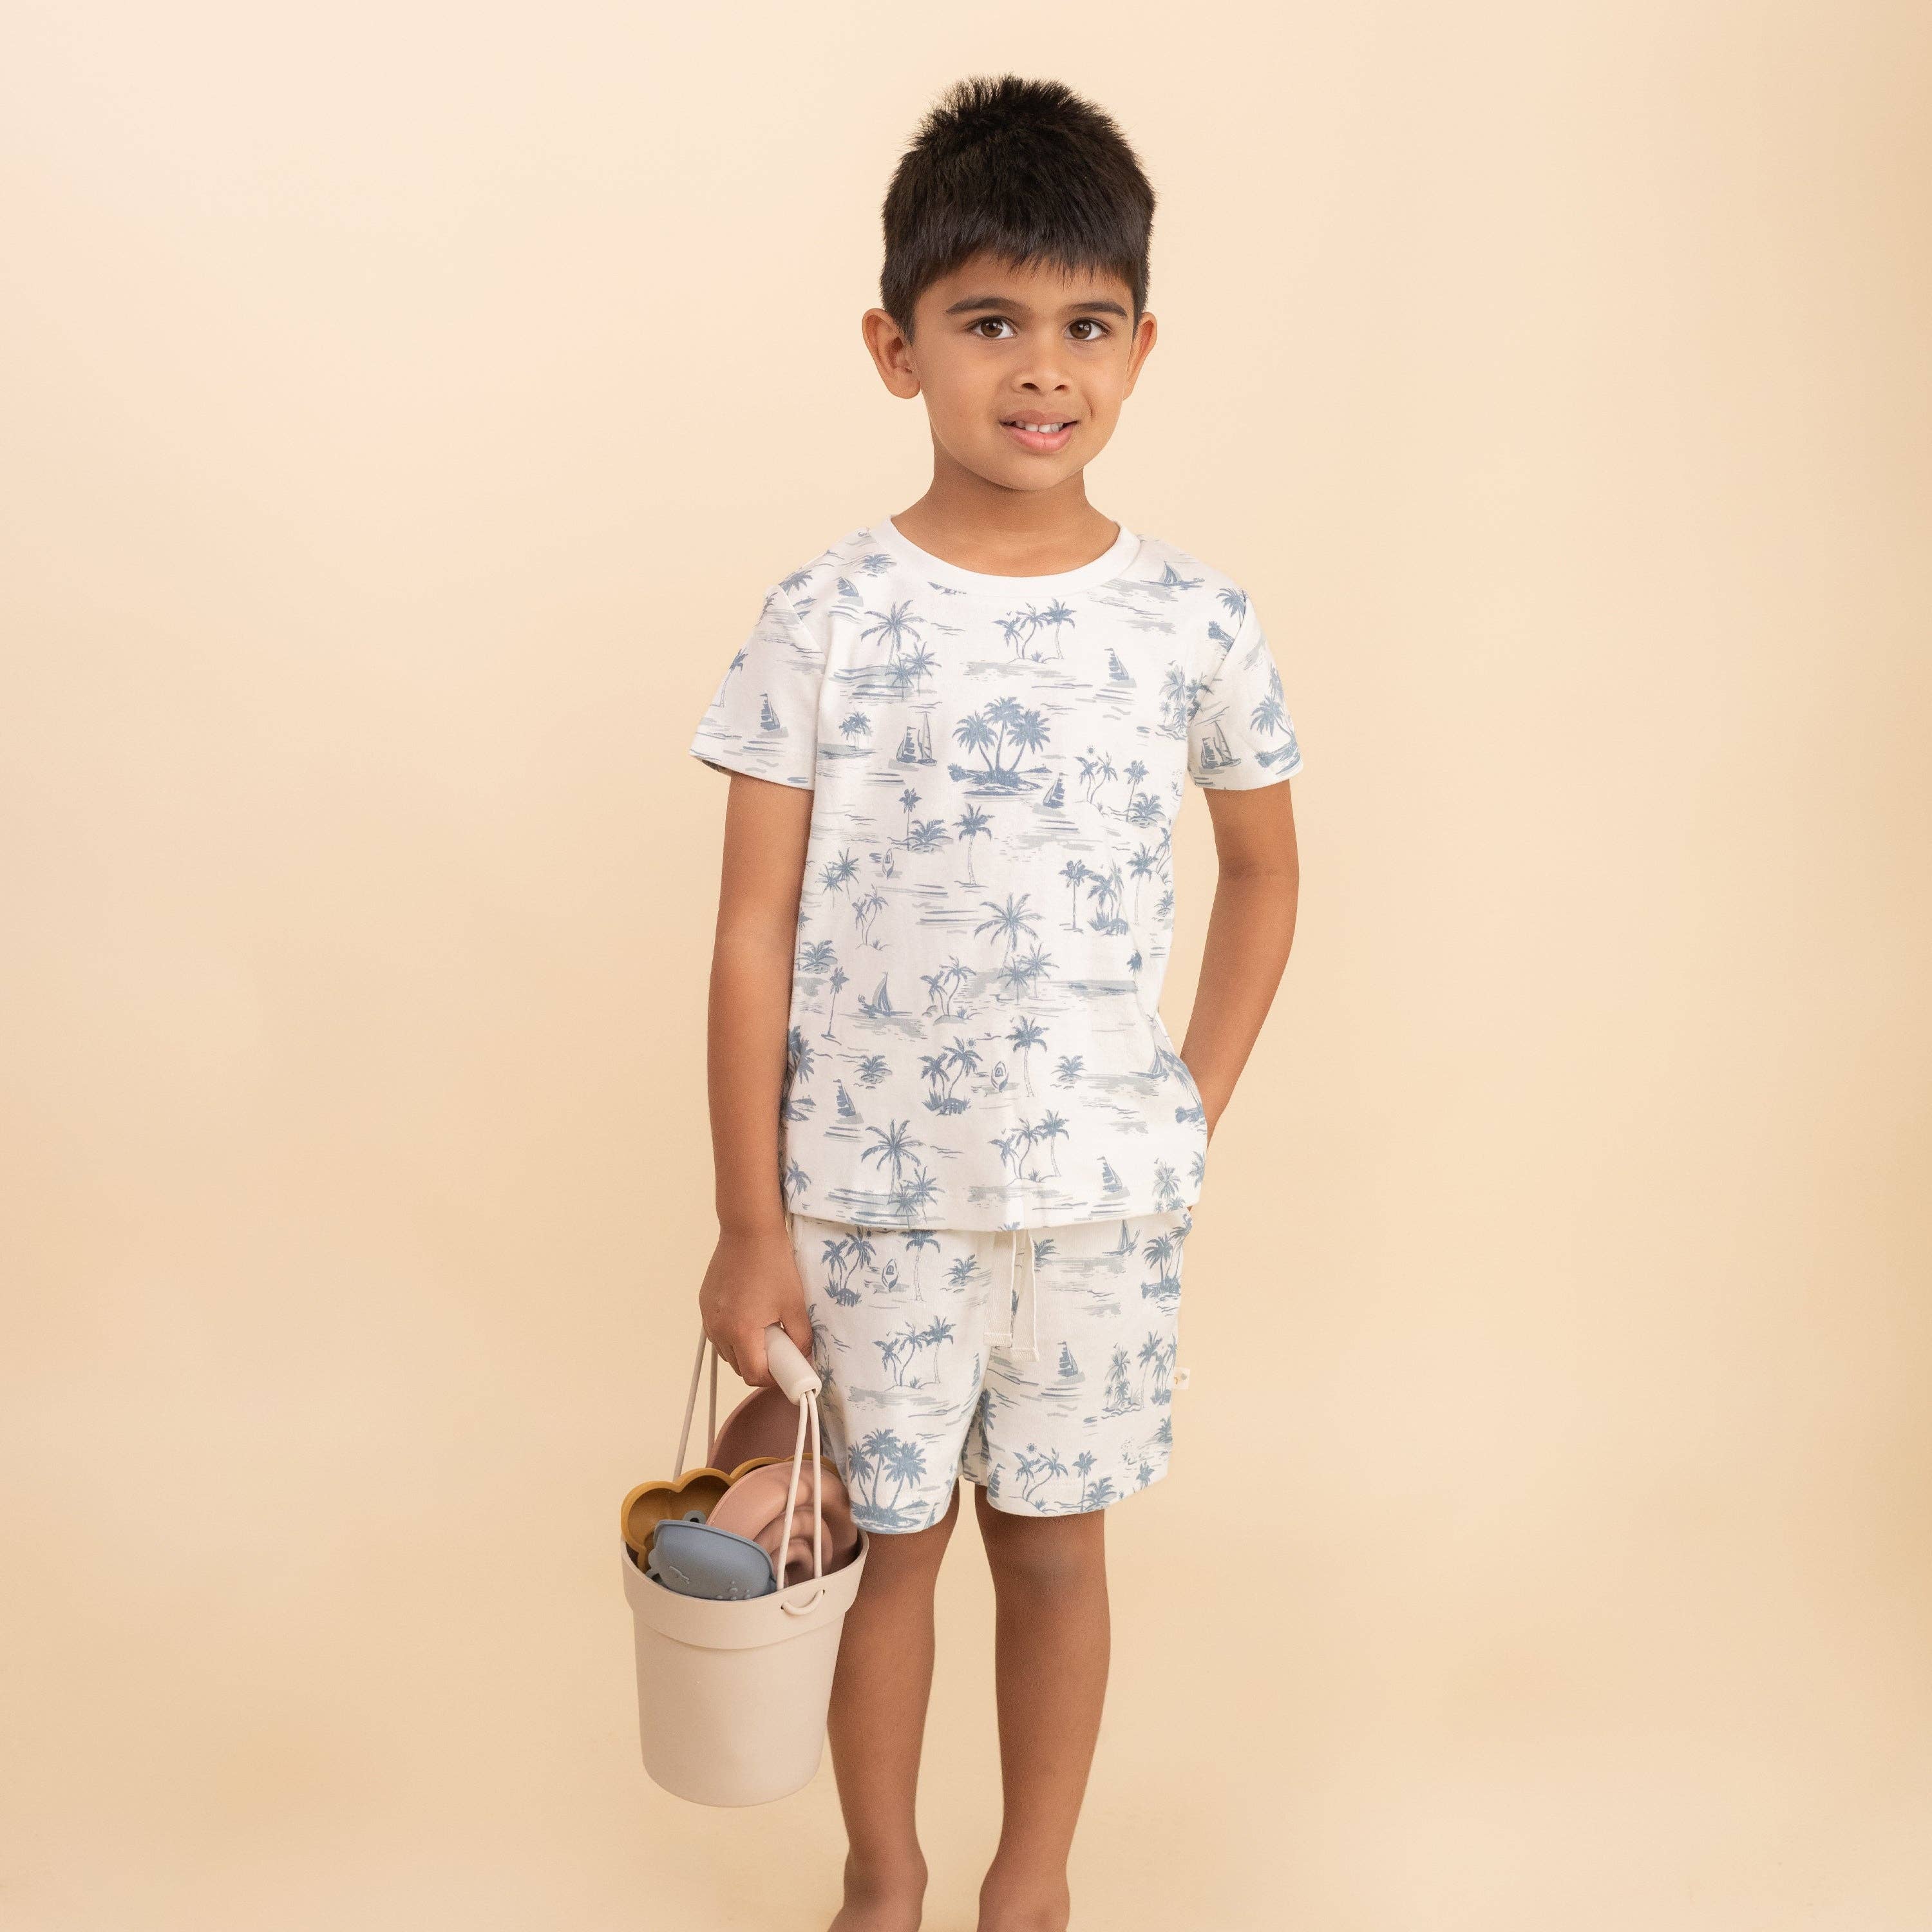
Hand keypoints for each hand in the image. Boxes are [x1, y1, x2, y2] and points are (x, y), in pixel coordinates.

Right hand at [698, 1225, 812, 1388]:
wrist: (749, 1230)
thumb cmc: (774, 1263)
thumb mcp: (795, 1304)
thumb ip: (801, 1338)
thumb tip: (804, 1358)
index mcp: (741, 1331)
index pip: (753, 1375)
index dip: (773, 1378)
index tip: (788, 1367)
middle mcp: (718, 1328)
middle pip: (738, 1366)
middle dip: (760, 1364)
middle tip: (781, 1346)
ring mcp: (708, 1316)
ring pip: (726, 1351)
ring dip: (745, 1350)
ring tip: (766, 1327)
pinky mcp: (704, 1304)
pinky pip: (718, 1332)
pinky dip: (733, 1334)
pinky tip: (750, 1315)